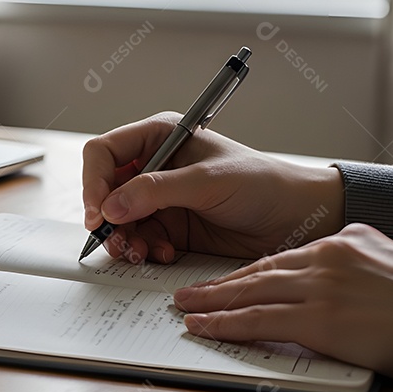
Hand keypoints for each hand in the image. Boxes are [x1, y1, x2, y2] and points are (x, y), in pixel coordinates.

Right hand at [82, 112, 343, 262]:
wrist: (298, 218)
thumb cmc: (263, 184)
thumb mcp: (208, 182)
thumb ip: (157, 191)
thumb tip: (111, 207)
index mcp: (160, 136)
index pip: (105, 153)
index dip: (94, 182)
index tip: (99, 214)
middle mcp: (155, 165)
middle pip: (105, 190)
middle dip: (107, 218)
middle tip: (117, 241)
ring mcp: (161, 198)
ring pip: (118, 220)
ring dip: (124, 240)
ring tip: (141, 253)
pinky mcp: (171, 227)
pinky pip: (140, 240)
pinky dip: (145, 251)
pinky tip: (165, 255)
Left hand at [173, 224, 392, 384]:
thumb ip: (358, 263)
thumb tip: (336, 274)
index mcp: (347, 240)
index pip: (284, 257)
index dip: (250, 272)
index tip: (227, 280)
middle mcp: (328, 256)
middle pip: (260, 270)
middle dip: (220, 283)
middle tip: (189, 290)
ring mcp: (322, 286)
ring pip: (252, 292)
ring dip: (213, 302)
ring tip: (185, 307)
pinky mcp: (319, 318)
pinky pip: (259, 320)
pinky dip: (226, 323)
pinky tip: (203, 325)